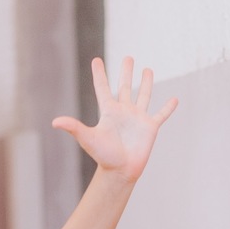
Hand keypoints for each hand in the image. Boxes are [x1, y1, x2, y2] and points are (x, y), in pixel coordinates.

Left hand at [52, 57, 177, 182]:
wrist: (120, 171)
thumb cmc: (103, 156)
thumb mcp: (88, 138)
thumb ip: (74, 127)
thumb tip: (55, 122)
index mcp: (109, 111)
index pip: (103, 88)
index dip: (99, 74)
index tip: (96, 60)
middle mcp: (123, 112)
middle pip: (125, 87)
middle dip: (126, 72)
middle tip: (128, 57)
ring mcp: (138, 119)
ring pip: (143, 96)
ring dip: (146, 83)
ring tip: (148, 69)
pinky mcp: (150, 128)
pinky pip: (161, 115)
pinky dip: (168, 108)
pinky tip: (174, 99)